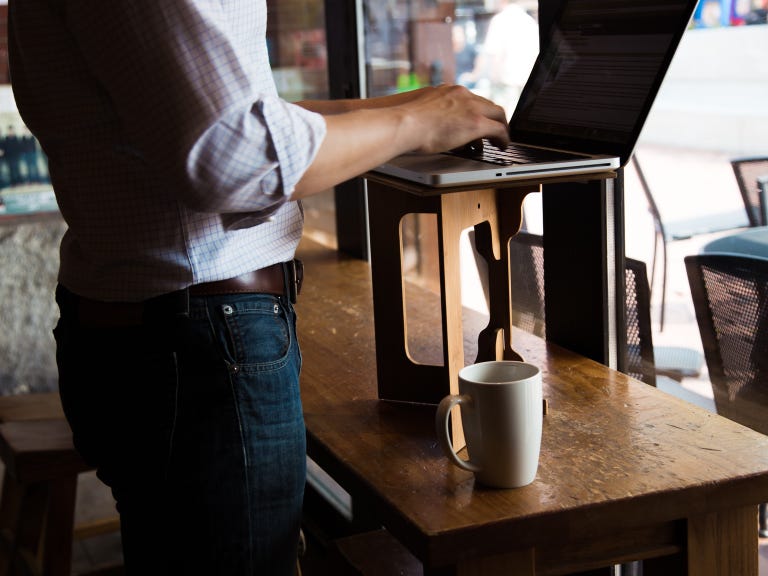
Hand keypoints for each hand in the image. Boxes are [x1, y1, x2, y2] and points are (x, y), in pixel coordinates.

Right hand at [394, 85, 509, 153]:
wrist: (403, 123)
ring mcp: (470, 106)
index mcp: (447, 90)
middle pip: (487, 104)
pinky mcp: (476, 122)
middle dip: (493, 118)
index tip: (479, 118)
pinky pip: (499, 130)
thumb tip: (429, 124)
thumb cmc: (404, 122)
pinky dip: (503, 138)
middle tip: (495, 129)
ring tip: (499, 139)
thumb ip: (429, 113)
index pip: (470, 98)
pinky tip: (502, 146)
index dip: (479, 110)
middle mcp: (461, 94)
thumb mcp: (419, 111)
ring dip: (500, 127)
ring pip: (497, 114)